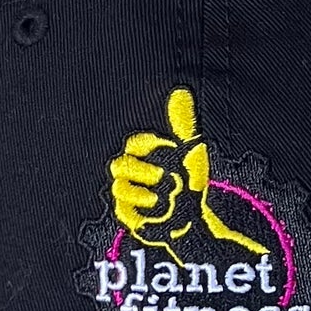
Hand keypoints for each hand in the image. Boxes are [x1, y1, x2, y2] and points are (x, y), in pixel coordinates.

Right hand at [109, 87, 267, 264]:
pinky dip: (140, 212)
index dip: (149, 146)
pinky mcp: (128, 216)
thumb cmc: (188, 183)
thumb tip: (181, 92)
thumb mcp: (189, 152)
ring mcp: (127, 195)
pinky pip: (123, 211)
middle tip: (164, 178)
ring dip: (141, 194)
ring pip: (119, 188)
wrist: (191, 218)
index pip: (135, 144)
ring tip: (161, 199)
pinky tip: (157, 212)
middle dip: (141, 171)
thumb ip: (183, 125)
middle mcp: (131, 173)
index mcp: (144, 155)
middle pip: (120, 165)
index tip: (168, 151)